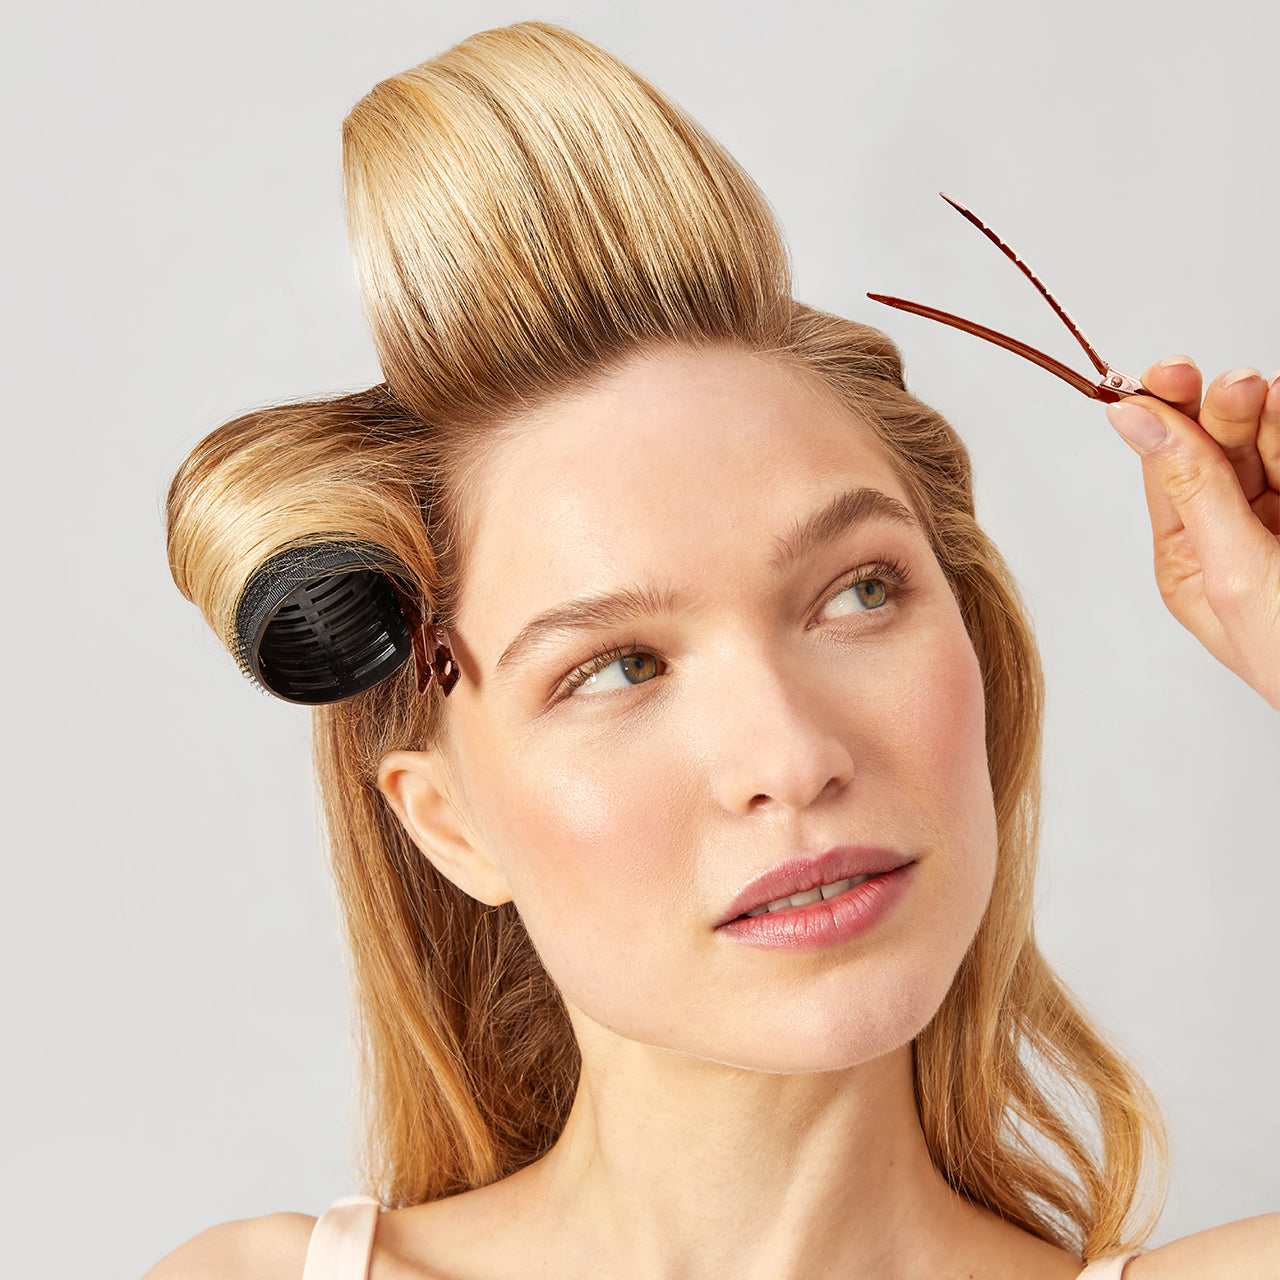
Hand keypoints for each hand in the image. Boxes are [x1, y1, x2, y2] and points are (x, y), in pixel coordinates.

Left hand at [1105, 356, 1278, 708]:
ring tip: (1275, 392)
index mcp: (1190, 561)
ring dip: (1271, 413)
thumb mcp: (1239, 574)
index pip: (1168, 470)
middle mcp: (1236, 537)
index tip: (1170, 370)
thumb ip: (1196, 490)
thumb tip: (1131, 420)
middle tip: (1242, 384)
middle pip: (1220, 448)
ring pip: (1272, 446)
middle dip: (1226, 409)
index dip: (1165, 414)